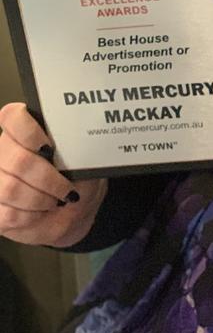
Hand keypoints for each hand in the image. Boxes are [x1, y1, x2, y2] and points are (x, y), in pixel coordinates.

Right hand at [0, 102, 106, 246]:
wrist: (76, 209)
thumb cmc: (79, 176)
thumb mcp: (83, 157)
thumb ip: (75, 145)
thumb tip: (75, 141)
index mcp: (25, 129)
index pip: (13, 117)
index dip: (29, 131)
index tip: (49, 147)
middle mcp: (4, 151)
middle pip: (17, 160)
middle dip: (47, 178)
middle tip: (65, 187)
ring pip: (11, 189)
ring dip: (41, 198)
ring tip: (57, 199)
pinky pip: (8, 213)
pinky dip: (32, 215)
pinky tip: (42, 211)